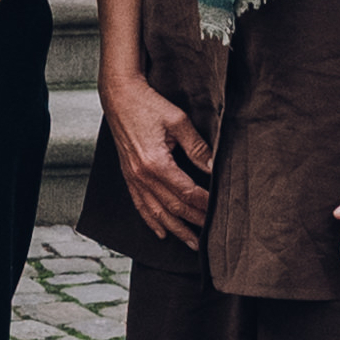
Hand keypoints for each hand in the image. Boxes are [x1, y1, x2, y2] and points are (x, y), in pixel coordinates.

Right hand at [99, 70, 210, 249]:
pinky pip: (140, 205)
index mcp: (156, 163)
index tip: (219, 210)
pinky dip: (151, 221)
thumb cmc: (148, 105)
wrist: (119, 96)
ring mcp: (133, 178)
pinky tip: (161, 232)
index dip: (205, 203)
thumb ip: (197, 147)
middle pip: (173, 207)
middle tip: (211, 235)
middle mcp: (142, 176)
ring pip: (156, 212)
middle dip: (194, 222)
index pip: (187, 192)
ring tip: (191, 243)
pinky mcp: (128, 176)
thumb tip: (213, 168)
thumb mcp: (178, 121)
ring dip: (175, 229)